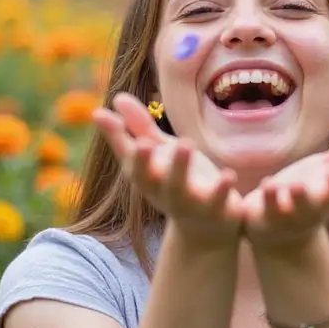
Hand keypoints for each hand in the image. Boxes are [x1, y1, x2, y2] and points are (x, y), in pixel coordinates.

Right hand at [93, 93, 243, 247]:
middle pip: (147, 177)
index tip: (100, 113)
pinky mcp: (215, 210)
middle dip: (142, 160)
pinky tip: (228, 173)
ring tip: (185, 142)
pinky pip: (218, 201)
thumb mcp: (159, 154)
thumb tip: (116, 97)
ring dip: (180, 168)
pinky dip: (222, 189)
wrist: (205, 230)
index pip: (126, 155)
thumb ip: (139, 127)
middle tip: (141, 141)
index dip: (114, 136)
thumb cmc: (177, 183)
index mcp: (146, 175)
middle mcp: (161, 191)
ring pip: (179, 189)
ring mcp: (187, 203)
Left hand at [240, 116, 328, 251]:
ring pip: (300, 205)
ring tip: (298, 185)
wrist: (278, 232)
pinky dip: (270, 197)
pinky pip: (269, 208)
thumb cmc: (315, 192)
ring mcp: (296, 211)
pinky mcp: (268, 216)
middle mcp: (322, 203)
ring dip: (301, 196)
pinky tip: (268, 183)